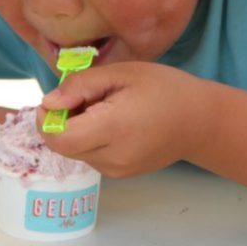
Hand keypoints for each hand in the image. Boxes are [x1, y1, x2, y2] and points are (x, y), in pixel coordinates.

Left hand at [37, 61, 215, 177]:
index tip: (57, 98)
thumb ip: (81, 86)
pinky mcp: (121, 174)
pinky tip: (111, 123)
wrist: (199, 121)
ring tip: (103, 108)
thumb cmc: (163, 88)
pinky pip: (90, 156)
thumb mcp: (122, 73)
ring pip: (75, 152)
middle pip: (63, 146)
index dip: (47, 119)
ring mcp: (118, 170)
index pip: (59, 138)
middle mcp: (113, 157)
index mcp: (114, 128)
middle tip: (83, 97)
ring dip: (76, 130)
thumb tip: (48, 102)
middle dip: (60, 122)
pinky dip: (90, 139)